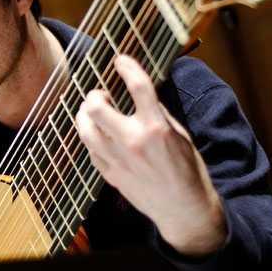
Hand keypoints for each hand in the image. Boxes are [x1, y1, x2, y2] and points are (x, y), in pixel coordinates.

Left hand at [75, 55, 226, 255]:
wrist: (184, 210)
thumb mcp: (180, 135)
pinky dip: (91, 136)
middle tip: (102, 94)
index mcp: (156, 128)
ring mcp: (117, 160)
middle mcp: (133, 142)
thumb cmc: (188, 171)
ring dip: (85, 115)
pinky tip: (98, 134)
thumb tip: (139, 92)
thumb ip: (157, 112)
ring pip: (84, 128)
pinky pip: (89, 149)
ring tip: (94, 111)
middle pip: (96, 106)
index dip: (127, 66)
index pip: (137, 86)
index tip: (121, 60)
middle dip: (95, 94)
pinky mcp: (109, 174)